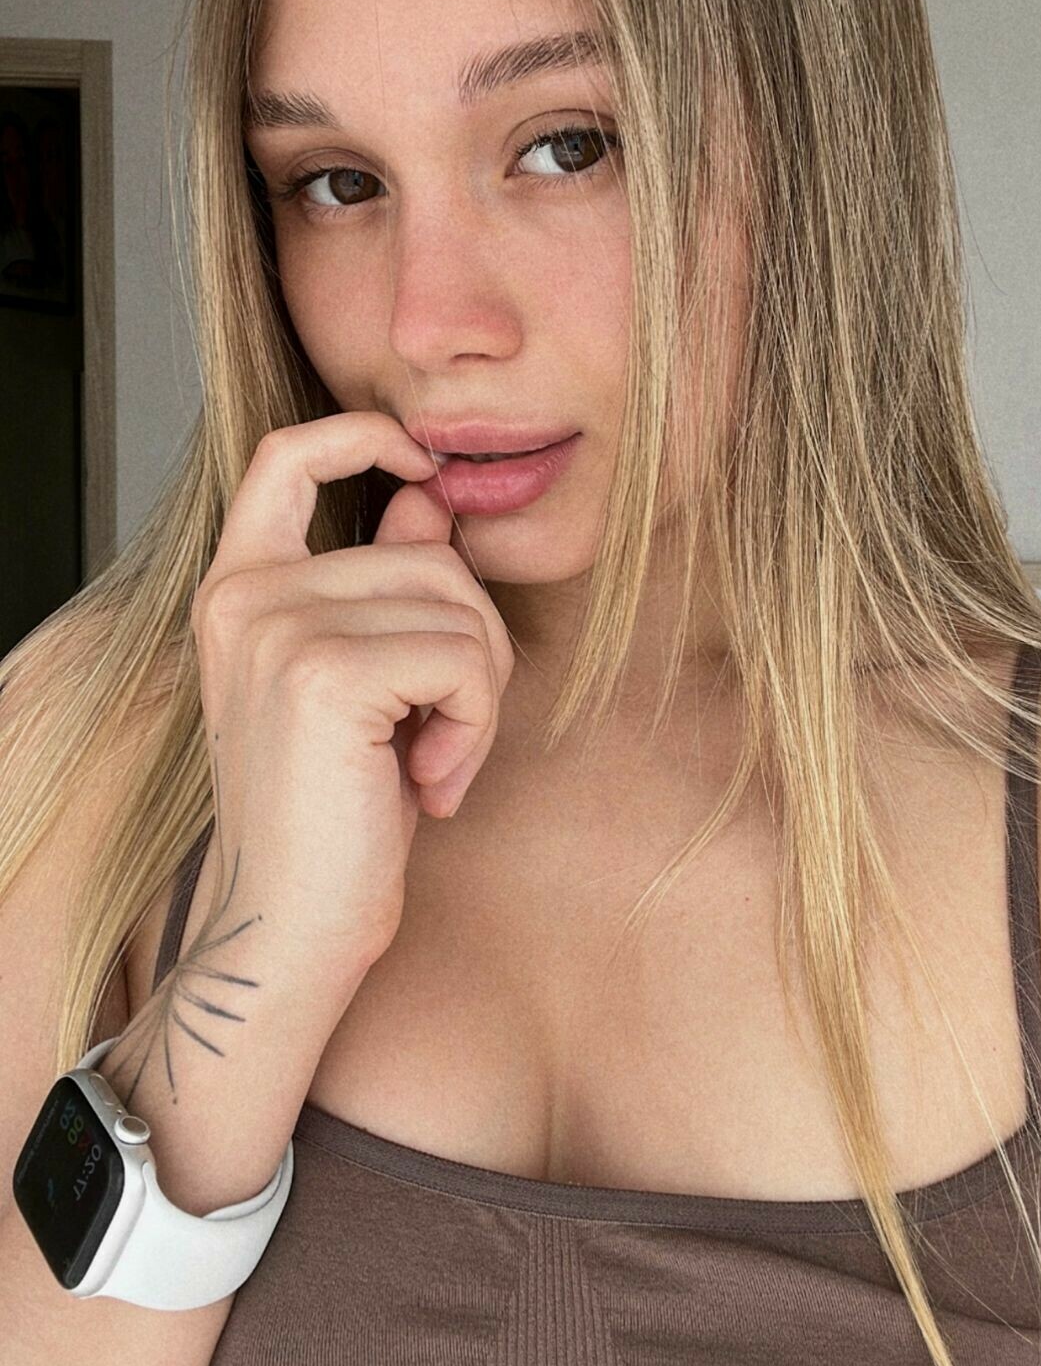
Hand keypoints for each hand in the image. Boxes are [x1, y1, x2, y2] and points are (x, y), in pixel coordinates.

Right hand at [189, 411, 514, 991]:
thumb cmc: (332, 816)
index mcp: (237, 590)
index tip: (426, 468)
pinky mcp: (326, 674)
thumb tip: (429, 501)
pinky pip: (464, 658)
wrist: (289, 931)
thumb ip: (384, 587)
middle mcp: (244, 596)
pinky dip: (477, 725)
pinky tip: (432, 786)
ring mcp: (278, 629)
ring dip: (478, 697)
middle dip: (472, 645)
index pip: (286, 455)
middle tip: (442, 738)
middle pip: (428, 556)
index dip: (365, 434)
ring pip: (458, 606)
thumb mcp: (361, 685)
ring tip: (431, 767)